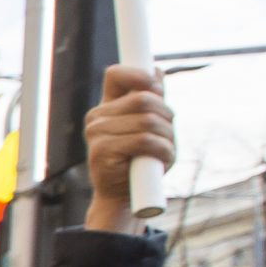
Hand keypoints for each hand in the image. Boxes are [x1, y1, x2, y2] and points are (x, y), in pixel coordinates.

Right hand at [83, 65, 170, 232]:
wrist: (122, 197)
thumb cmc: (137, 161)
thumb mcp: (146, 127)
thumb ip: (149, 101)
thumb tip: (157, 70)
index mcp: (106, 107)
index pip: (116, 75)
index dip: (138, 75)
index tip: (156, 87)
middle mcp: (97, 117)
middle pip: (144, 99)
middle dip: (166, 115)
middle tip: (169, 133)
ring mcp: (96, 134)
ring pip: (148, 121)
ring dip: (168, 137)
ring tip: (165, 151)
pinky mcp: (102, 151)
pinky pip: (145, 141)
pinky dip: (163, 150)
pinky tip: (162, 160)